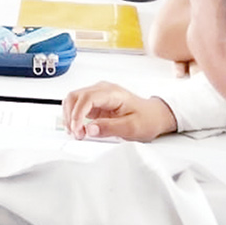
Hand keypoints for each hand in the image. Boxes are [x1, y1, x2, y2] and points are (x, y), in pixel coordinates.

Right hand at [61, 82, 176, 141]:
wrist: (155, 115)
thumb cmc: (147, 119)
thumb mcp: (132, 128)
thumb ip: (109, 128)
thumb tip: (89, 129)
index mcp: (112, 93)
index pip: (86, 98)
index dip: (77, 114)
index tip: (77, 130)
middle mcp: (102, 90)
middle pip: (75, 96)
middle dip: (70, 116)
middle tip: (76, 134)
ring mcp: (97, 94)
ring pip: (73, 100)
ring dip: (70, 116)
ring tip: (77, 133)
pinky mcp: (95, 102)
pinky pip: (78, 105)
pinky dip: (73, 117)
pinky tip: (78, 128)